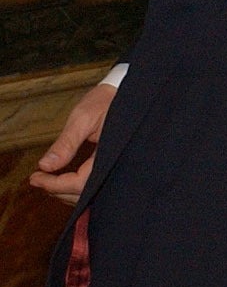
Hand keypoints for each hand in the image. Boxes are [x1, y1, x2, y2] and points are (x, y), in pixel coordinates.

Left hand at [29, 80, 116, 203]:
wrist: (131, 93)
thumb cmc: (108, 102)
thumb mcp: (84, 118)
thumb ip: (66, 144)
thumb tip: (44, 166)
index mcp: (111, 156)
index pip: (79, 183)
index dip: (54, 184)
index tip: (35, 178)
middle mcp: (118, 167)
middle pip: (85, 194)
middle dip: (58, 190)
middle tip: (37, 181)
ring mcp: (120, 169)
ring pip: (91, 193)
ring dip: (67, 192)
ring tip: (48, 181)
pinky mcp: (117, 167)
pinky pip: (97, 185)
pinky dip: (79, 187)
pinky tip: (66, 180)